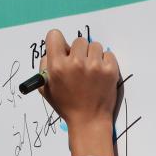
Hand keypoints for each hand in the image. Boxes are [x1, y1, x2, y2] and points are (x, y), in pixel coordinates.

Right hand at [39, 29, 119, 155]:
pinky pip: (108, 53)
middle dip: (78, 51)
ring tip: (91, 71)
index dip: (58, 42)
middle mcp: (75, 63)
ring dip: (93, 55)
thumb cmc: (67, 105)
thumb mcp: (46, 88)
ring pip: (94, 45)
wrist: (89, 120)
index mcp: (57, 66)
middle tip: (79, 66)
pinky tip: (100, 75)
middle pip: (78, 40)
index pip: (55, 35)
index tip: (63, 49)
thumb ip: (45, 66)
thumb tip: (54, 50)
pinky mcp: (110, 69)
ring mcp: (94, 66)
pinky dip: (105, 61)